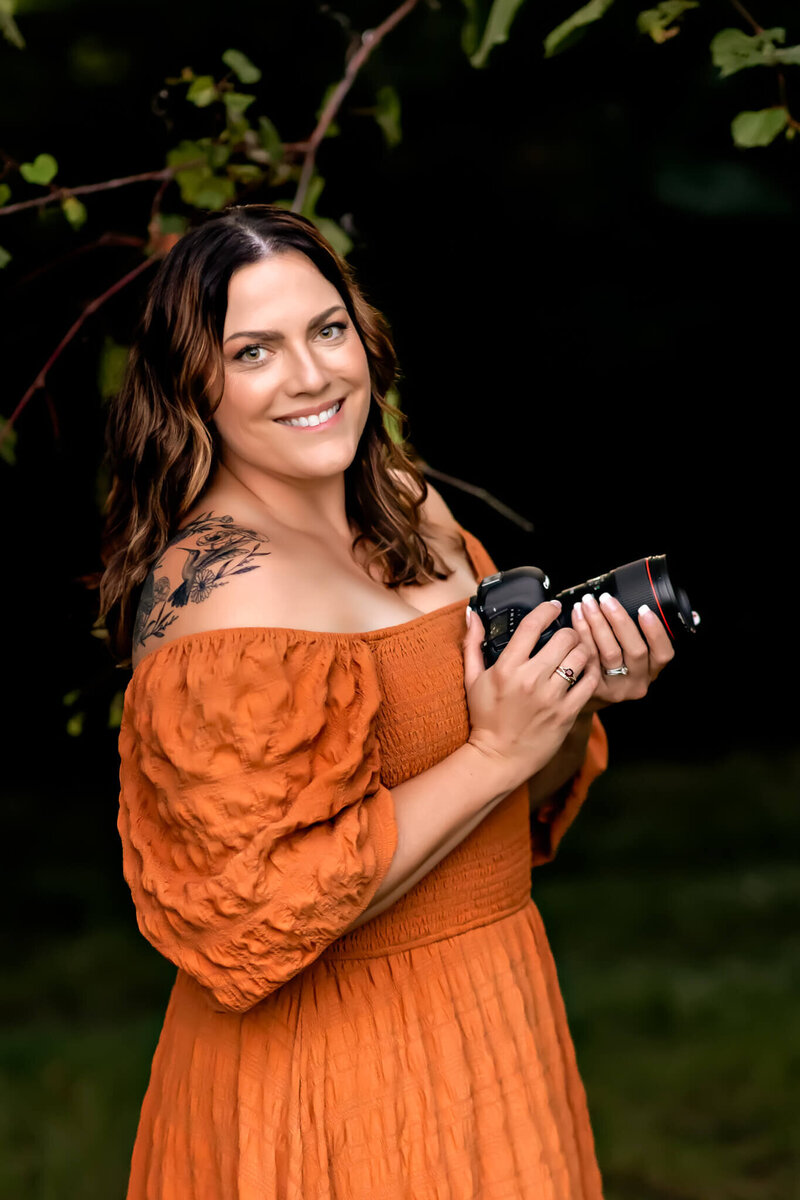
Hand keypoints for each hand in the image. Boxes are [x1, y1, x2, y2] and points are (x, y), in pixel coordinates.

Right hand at [462, 600, 600, 791]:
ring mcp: (551, 697)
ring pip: (580, 657)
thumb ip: (473, 644)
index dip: (547, 610)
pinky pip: (589, 683)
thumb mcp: (472, 679)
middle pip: (564, 638)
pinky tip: (585, 671)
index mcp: (506, 668)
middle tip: (567, 635)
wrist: (498, 758)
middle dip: (568, 632)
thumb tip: (472, 614)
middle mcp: (530, 680)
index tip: (553, 607)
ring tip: (578, 651)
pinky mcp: (566, 713)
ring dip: (582, 649)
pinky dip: (591, 672)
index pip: (532, 626)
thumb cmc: (485, 719)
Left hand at [570, 592, 674, 710]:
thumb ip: (632, 636)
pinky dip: (582, 633)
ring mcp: (614, 688)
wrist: (581, 697)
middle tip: (607, 600)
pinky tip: (577, 617)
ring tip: (588, 604)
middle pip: (635, 650)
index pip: (663, 654)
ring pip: (609, 653)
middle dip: (620, 620)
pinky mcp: (593, 689)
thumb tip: (624, 602)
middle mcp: (636, 682)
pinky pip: (589, 657)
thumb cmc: (609, 669)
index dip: (655, 632)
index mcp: (651, 671)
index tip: (644, 609)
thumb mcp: (630, 658)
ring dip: (598, 623)